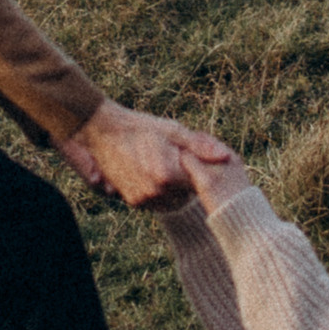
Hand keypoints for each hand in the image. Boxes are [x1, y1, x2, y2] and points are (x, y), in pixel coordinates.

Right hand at [58, 99, 232, 207]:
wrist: (103, 132)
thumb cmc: (141, 128)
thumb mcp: (172, 131)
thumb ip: (200, 146)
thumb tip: (225, 156)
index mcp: (167, 173)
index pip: (200, 182)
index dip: (204, 170)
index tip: (202, 161)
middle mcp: (155, 191)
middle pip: (188, 193)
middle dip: (189, 179)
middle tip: (180, 160)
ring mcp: (143, 199)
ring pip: (174, 200)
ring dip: (176, 188)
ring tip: (166, 166)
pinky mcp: (134, 202)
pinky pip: (158, 202)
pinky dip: (161, 192)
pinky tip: (155, 174)